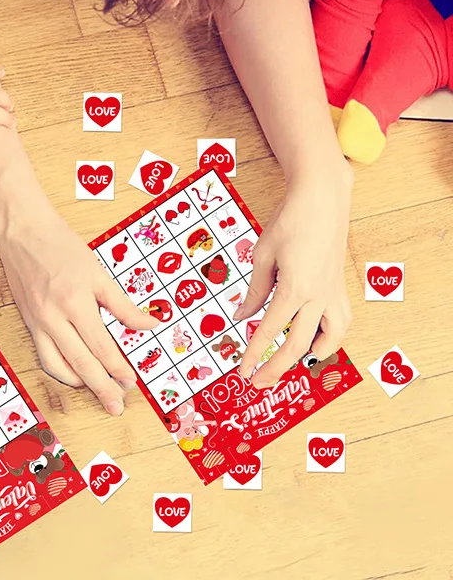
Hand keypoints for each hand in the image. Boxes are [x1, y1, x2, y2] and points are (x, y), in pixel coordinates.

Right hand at [0, 209, 158, 414]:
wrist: (22, 232)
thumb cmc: (61, 246)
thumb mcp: (98, 272)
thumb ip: (123, 305)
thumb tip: (150, 324)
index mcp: (75, 303)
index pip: (101, 346)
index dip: (118, 368)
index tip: (131, 382)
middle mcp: (54, 317)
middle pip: (80, 364)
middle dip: (101, 387)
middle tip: (116, 406)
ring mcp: (38, 323)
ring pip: (57, 366)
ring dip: (79, 383)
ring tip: (97, 390)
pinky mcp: (28, 323)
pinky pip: (44, 356)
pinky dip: (60, 370)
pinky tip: (74, 373)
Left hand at [235, 166, 353, 387]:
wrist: (322, 200)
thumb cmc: (290, 222)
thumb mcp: (262, 255)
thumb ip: (255, 291)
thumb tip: (243, 317)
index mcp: (294, 289)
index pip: (269, 330)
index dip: (254, 353)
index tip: (243, 371)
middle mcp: (318, 297)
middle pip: (298, 345)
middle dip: (276, 367)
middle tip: (258, 382)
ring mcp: (333, 293)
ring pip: (329, 338)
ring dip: (310, 356)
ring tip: (291, 364)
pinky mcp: (340, 287)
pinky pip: (340, 322)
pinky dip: (330, 338)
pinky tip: (316, 341)